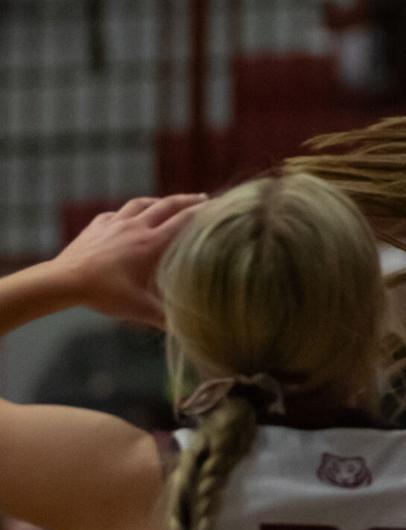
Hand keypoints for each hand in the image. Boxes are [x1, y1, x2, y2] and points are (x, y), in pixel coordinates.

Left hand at [54, 194, 205, 326]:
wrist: (63, 282)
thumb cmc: (104, 294)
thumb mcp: (139, 309)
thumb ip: (166, 317)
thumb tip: (191, 330)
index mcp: (152, 243)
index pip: (184, 219)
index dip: (203, 211)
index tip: (218, 206)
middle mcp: (136, 227)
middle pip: (168, 204)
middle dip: (188, 200)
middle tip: (203, 199)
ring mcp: (115, 223)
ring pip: (141, 203)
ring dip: (158, 201)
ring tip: (167, 202)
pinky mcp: (96, 226)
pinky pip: (115, 213)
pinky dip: (126, 213)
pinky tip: (126, 218)